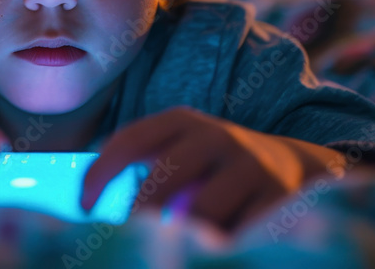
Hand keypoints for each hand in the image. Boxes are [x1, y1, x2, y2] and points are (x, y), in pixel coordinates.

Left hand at [80, 106, 344, 230]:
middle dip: (140, 212)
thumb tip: (85, 204)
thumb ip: (143, 167)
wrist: (290, 165)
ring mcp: (250, 166)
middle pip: (166, 175)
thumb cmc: (211, 167)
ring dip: (180, 235)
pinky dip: (218, 245)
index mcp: (183, 121)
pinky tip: (208, 251)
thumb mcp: (180, 153)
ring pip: (202, 210)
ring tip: (166, 252)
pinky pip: (238, 230)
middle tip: (127, 239)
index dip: (101, 172)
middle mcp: (216, 136)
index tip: (84, 207)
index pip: (132, 139)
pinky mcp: (277, 198)